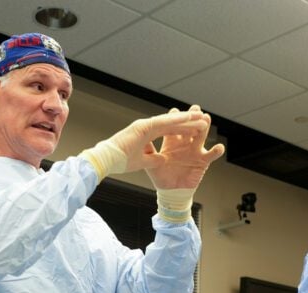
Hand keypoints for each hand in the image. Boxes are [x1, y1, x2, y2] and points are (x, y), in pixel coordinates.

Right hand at [80, 109, 212, 178]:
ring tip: (200, 115)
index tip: (194, 128)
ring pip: (170, 121)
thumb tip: (163, 160)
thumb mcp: (142, 162)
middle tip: (202, 117)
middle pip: (171, 123)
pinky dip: (175, 120)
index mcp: (146, 134)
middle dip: (187, 121)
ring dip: (185, 118)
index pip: (167, 130)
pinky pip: (162, 123)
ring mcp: (144, 126)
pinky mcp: (142, 128)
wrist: (105, 161)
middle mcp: (146, 127)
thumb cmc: (119, 162)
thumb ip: (153, 160)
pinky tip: (187, 118)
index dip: (182, 128)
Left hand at [145, 105, 224, 190]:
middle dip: (192, 117)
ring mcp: (195, 151)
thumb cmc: (161, 176)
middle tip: (195, 108)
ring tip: (206, 119)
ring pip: (201, 136)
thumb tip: (139, 139)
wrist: (170, 191)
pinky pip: (211, 155)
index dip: (174, 119)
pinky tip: (219, 147)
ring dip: (205, 127)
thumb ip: (147, 150)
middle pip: (189, 126)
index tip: (174, 111)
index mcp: (171, 141)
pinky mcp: (203, 161)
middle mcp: (184, 143)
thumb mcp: (150, 162)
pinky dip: (216, 151)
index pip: (173, 127)